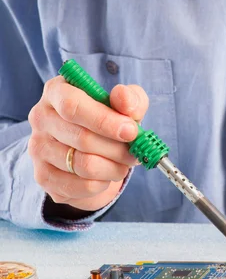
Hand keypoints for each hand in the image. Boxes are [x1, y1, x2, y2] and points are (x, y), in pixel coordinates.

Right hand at [28, 76, 148, 212]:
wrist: (94, 149)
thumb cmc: (109, 119)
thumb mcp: (125, 103)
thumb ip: (129, 98)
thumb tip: (124, 100)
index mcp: (56, 91)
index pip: (72, 106)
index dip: (104, 120)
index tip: (131, 131)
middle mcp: (41, 118)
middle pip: (81, 138)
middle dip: (117, 148)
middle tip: (134, 152)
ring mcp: (38, 149)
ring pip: (83, 164)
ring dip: (114, 167)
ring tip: (124, 163)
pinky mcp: (43, 177)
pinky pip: (81, 186)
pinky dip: (103, 183)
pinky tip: (107, 175)